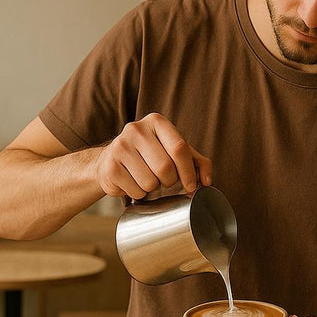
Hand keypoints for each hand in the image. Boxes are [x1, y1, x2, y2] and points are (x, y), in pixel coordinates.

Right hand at [94, 113, 212, 199]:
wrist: (111, 160)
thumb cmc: (150, 156)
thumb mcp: (174, 152)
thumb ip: (197, 162)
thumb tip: (207, 181)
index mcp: (157, 122)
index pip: (179, 147)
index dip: (188, 171)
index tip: (191, 186)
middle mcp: (136, 129)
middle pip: (165, 167)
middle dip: (169, 182)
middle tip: (165, 182)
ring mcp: (120, 147)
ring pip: (150, 182)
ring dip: (153, 189)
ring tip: (147, 180)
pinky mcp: (110, 166)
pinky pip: (135, 191)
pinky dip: (139, 194)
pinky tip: (134, 183)